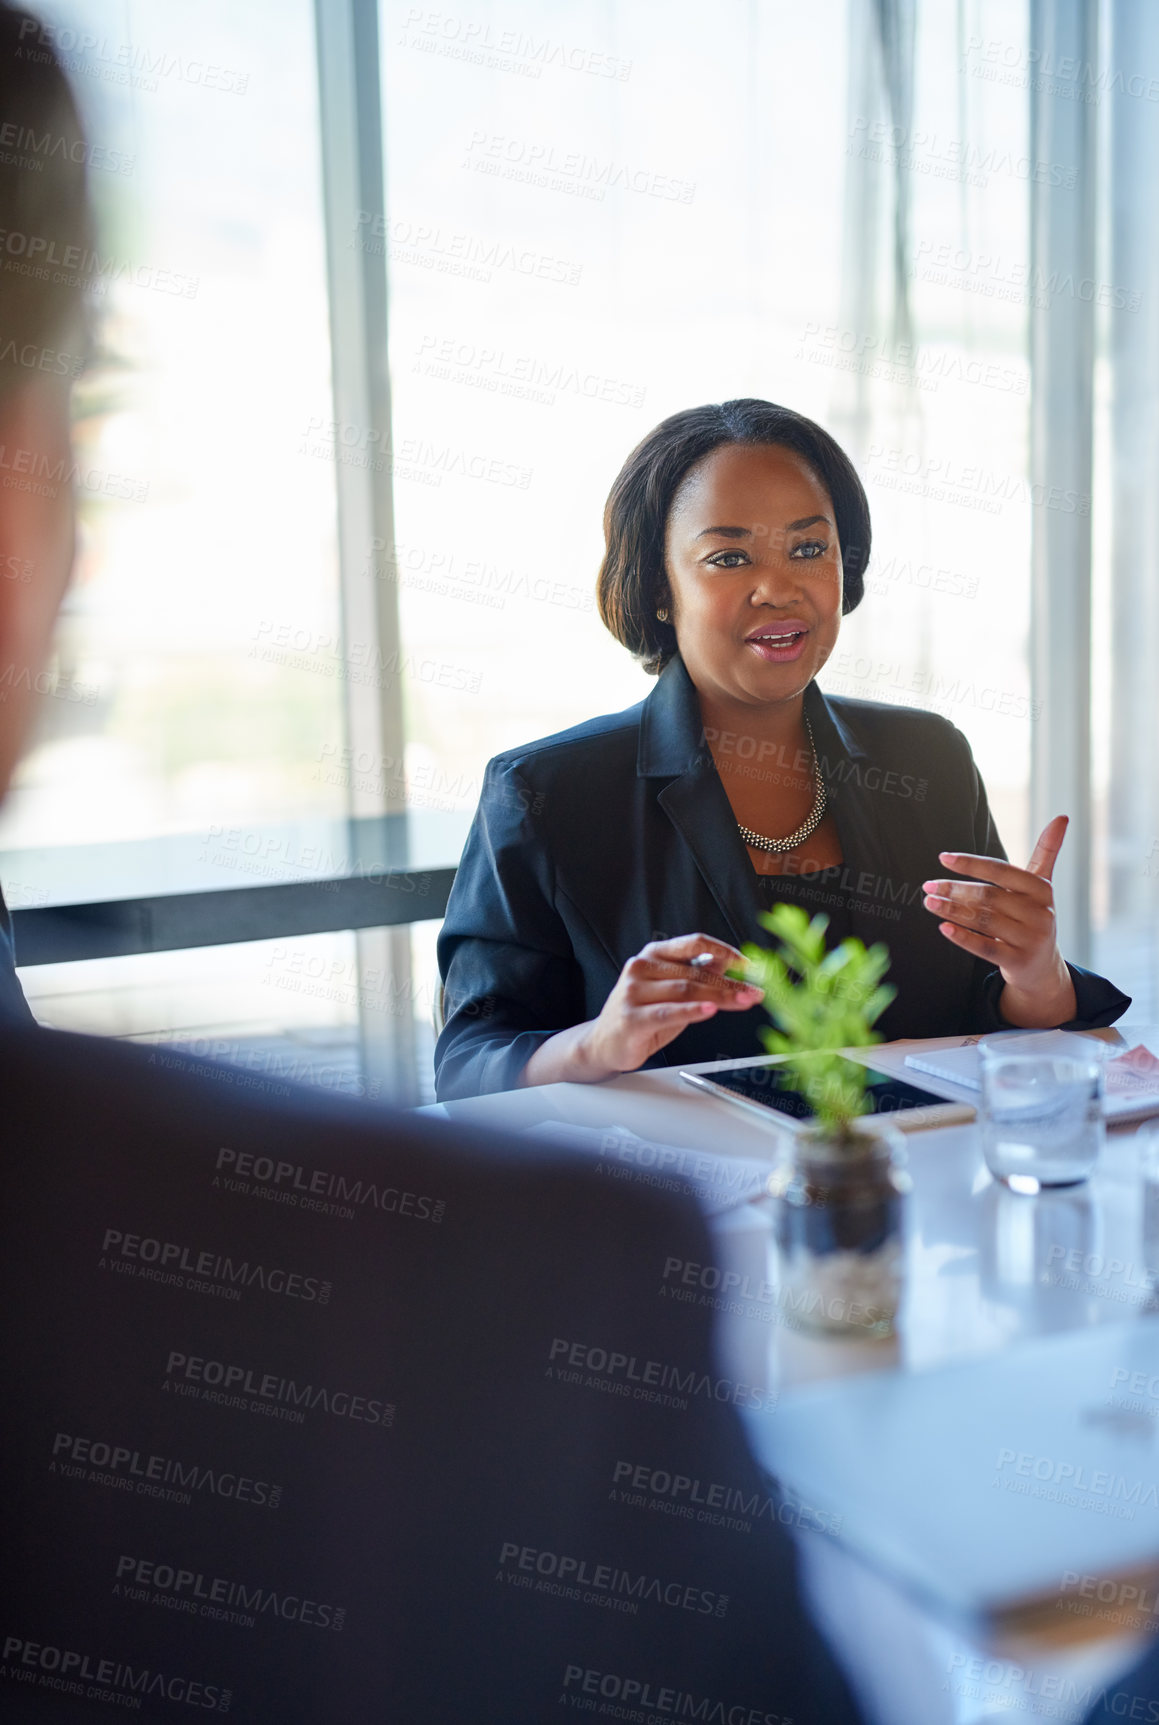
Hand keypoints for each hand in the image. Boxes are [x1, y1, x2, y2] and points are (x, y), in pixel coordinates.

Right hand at [521, 934, 762, 1086]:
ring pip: (686, 990)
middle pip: (695, 972)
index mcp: (654, 955)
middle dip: (731, 983)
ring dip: (721, 997)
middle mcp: (641, 967)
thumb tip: (728, 964)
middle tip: (756, 991)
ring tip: (744, 1002)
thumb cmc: (641, 1015)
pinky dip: (692, 1011)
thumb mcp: (672, 991)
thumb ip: (697, 976)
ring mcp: (633, 992)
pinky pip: (667, 1012)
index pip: (693, 943)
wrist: (603, 1043)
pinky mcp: (631, 1017)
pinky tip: (710, 1010)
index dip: (724, 950)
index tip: (750, 964)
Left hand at [921, 815, 1077, 1027]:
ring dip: (952, 910)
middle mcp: (1040, 914)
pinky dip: (963, 937)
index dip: (971, 864)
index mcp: (1042, 890)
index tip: (943, 858)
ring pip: (984, 921)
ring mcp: (1030, 940)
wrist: (1043, 967)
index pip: (1002, 871)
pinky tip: (943, 928)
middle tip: (928, 885)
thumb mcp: (1042, 886)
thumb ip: (1047, 852)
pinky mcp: (1018, 962)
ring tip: (929, 902)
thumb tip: (1062, 816)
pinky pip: (986, 948)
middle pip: (989, 897)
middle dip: (955, 890)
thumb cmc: (1034, 917)